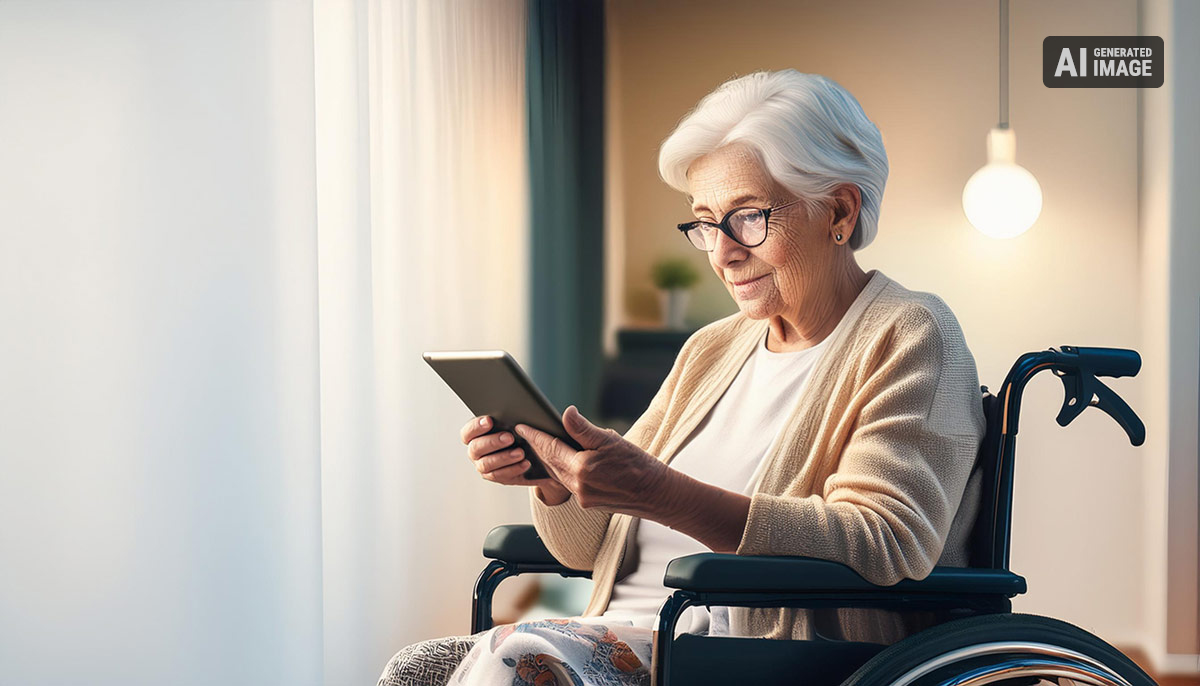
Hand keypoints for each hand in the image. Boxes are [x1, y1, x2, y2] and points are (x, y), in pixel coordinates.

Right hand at [461, 415, 570, 502]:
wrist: (551, 458)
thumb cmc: (544, 434)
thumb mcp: (547, 422)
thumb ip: (554, 416)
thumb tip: (571, 411)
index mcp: (485, 428)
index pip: (470, 429)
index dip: (476, 425)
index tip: (490, 420)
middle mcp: (482, 447)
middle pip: (474, 448)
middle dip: (491, 442)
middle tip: (510, 437)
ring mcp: (489, 463)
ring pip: (484, 465)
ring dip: (501, 459)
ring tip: (521, 453)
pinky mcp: (501, 475)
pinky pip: (499, 477)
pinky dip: (510, 470)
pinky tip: (525, 464)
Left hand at [514, 406, 670, 514]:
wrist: (656, 494)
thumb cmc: (637, 464)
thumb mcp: (610, 440)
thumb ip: (583, 429)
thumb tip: (566, 413)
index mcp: (581, 468)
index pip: (550, 448)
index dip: (534, 436)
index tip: (522, 426)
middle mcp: (577, 486)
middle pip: (549, 463)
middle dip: (537, 447)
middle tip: (525, 433)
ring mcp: (581, 497)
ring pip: (557, 474)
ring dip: (547, 460)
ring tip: (539, 445)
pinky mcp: (587, 503)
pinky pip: (567, 483)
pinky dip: (561, 470)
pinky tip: (560, 461)